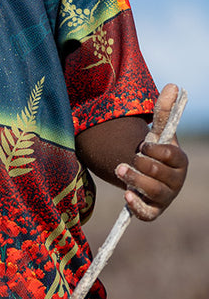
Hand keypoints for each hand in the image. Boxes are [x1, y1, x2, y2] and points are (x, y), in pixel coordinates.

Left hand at [115, 83, 187, 220]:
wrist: (145, 173)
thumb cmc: (154, 151)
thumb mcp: (157, 131)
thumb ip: (163, 111)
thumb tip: (172, 85)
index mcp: (179, 161)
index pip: (172, 157)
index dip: (156, 151)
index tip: (142, 145)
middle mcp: (176, 182)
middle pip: (160, 175)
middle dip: (141, 164)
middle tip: (128, 157)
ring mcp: (165, 198)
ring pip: (153, 192)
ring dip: (135, 180)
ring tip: (119, 169)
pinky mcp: (152, 211)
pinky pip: (148, 213)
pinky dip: (137, 206)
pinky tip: (126, 197)